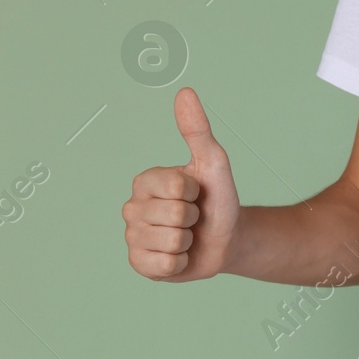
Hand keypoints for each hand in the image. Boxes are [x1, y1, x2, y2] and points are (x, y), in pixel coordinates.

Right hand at [123, 87, 239, 281]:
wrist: (226, 238)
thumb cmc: (216, 199)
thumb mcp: (212, 162)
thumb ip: (197, 129)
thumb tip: (185, 92)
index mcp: (144, 181)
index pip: (175, 187)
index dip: (195, 192)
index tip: (195, 193)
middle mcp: (132, 208)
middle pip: (173, 216)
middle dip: (193, 219)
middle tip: (193, 218)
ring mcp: (133, 238)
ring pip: (170, 241)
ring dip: (188, 241)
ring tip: (187, 236)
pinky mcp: (140, 264)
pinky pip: (163, 266)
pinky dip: (180, 263)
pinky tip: (180, 255)